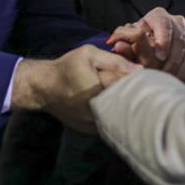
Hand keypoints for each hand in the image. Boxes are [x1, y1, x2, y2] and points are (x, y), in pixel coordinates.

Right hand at [10, 45, 140, 133]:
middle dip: (132, 96)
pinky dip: (112, 114)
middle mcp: (97, 111)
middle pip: (127, 106)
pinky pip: (109, 122)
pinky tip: (109, 104)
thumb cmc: (66, 67)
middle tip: (133, 86)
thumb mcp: (88, 54)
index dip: (137, 82)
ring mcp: (94, 124)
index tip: (141, 78)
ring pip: (118, 116)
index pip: (129, 88)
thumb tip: (139, 70)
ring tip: (120, 95)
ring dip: (123, 106)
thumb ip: (114, 61)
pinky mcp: (91, 130)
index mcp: (98, 91)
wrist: (43, 88)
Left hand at [106, 8, 184, 85]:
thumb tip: (115, 44)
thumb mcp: (128, 39)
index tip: (159, 55)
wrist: (154, 46)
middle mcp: (177, 22)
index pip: (164, 24)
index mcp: (158, 16)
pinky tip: (179, 81)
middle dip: (171, 59)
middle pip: (180, 40)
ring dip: (180, 68)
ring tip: (169, 80)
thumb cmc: (137, 42)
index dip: (164, 39)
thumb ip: (122, 41)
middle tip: (163, 74)